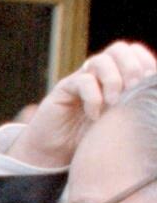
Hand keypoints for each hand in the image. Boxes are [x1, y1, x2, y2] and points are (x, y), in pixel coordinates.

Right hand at [5, 42, 156, 171]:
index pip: (135, 52)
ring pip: (101, 60)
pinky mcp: (64, 89)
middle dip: (131, 67)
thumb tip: (154, 94)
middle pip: (119, 49)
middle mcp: (99, 74)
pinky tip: (94, 115)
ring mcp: (81, 79)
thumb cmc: (93, 138)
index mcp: (118, 76)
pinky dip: (93, 98)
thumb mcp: (122, 121)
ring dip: (112, 81)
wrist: (56, 153)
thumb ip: (136, 105)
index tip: (150, 83)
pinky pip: (82, 81)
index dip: (146, 62)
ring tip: (113, 104)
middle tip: (133, 89)